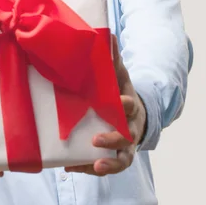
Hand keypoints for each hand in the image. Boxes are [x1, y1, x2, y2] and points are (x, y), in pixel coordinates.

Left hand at [66, 36, 146, 176]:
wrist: (134, 114)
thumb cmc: (120, 92)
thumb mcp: (118, 75)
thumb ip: (112, 59)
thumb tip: (108, 34)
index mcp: (130, 105)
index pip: (131, 106)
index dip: (125, 106)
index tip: (118, 103)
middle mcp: (130, 128)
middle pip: (127, 137)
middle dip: (113, 140)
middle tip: (96, 140)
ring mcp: (125, 146)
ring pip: (122, 159)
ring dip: (108, 164)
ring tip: (94, 166)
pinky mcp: (116, 157)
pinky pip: (107, 167)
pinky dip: (89, 169)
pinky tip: (71, 167)